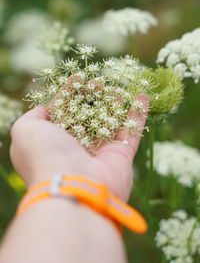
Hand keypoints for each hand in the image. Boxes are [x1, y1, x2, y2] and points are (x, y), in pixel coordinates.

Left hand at [10, 94, 147, 200]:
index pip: (64, 112)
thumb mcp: (25, 131)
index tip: (78, 78)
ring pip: (111, 123)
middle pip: (88, 116)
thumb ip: (32, 117)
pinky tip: (143, 97)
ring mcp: (100, 153)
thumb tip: (44, 109)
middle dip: (94, 98)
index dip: (70, 94)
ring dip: (116, 104)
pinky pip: (132, 133)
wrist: (72, 185)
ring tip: (121, 86)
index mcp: (55, 141)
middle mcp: (77, 148)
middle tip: (100, 83)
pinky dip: (138, 116)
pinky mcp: (121, 157)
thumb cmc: (45, 154)